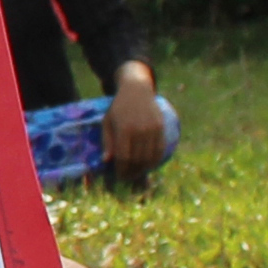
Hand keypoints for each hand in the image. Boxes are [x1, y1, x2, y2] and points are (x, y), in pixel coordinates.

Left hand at [101, 68, 166, 182]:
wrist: (137, 90)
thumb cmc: (118, 108)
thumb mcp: (107, 122)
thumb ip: (107, 141)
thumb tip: (106, 161)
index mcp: (124, 129)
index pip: (124, 157)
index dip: (122, 170)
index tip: (119, 176)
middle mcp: (140, 129)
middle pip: (137, 159)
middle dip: (132, 172)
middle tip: (128, 178)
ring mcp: (152, 129)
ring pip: (149, 157)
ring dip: (143, 169)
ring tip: (137, 173)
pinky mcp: (161, 127)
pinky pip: (160, 149)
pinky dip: (155, 160)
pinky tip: (148, 165)